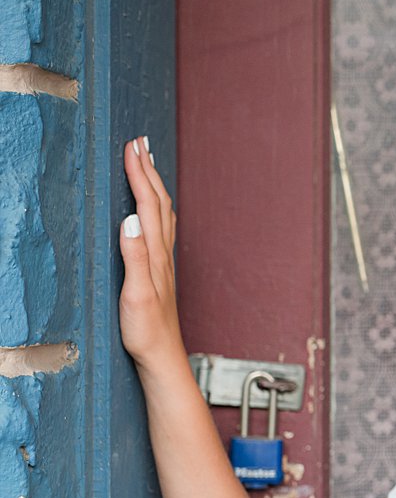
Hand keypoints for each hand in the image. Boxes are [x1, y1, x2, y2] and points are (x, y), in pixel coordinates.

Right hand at [117, 137, 186, 372]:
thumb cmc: (146, 331)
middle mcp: (163, 253)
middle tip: (140, 141)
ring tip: (147, 163)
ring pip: (162, 213)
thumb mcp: (135, 294)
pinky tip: (154, 210)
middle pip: (158, 202)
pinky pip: (161, 228)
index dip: (139, 174)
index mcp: (154, 253)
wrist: (162, 356)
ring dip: (154, 184)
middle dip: (148, 169)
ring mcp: (163, 261)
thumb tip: (130, 219)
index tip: (132, 146)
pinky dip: (157, 208)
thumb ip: (133, 257)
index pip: (147, 204)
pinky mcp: (160, 271)